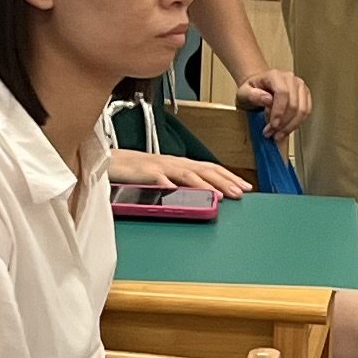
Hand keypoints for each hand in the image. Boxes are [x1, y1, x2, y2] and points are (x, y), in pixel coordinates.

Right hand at [109, 150, 246, 195]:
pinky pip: (161, 179)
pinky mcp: (146, 173)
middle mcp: (175, 162)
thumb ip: (182, 183)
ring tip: (220, 196)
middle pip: (205, 169)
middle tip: (241, 192)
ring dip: (206, 185)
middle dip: (225, 181)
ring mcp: (161, 167)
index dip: (229, 176)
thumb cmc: (138, 171)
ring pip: (188, 174)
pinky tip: (181, 193)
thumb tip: (203, 193)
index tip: (246, 187)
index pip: (210, 168)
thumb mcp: (165, 176)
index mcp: (181, 164)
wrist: (111, 161)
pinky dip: (172, 186)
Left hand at [236, 66, 311, 137]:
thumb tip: (268, 99)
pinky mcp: (305, 95)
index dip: (279, 111)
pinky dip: (297, 124)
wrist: (258, 88)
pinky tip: (286, 130)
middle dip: (283, 123)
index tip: (273, 125)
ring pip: (302, 110)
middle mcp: (290, 79)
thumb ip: (252, 96)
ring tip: (278, 135)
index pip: (283, 93)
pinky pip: (306, 112)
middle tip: (272, 133)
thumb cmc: (251, 90)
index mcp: (275, 76)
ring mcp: (300, 87)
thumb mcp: (244, 93)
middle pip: (294, 104)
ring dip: (291, 126)